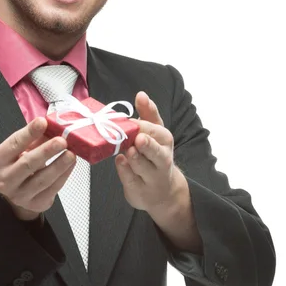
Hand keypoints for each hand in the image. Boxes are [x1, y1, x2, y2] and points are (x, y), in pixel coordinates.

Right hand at [0, 117, 75, 220]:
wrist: (18, 192)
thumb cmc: (18, 164)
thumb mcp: (21, 149)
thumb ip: (34, 139)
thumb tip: (52, 127)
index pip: (14, 144)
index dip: (29, 133)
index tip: (43, 122)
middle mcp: (4, 179)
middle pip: (27, 164)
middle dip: (46, 151)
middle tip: (61, 141)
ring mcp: (19, 195)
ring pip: (42, 179)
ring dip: (59, 165)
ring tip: (71, 154)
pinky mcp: (35, 204)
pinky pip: (52, 189)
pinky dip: (63, 175)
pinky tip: (70, 165)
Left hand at [114, 91, 182, 211]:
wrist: (161, 191)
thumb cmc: (154, 155)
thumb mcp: (155, 133)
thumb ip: (148, 114)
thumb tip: (141, 94)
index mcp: (165, 141)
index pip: (156, 132)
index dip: (143, 127)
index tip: (132, 123)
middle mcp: (162, 160)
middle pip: (156, 153)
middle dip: (148, 146)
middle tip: (139, 139)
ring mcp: (151, 177)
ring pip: (142, 167)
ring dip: (134, 158)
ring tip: (128, 151)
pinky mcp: (139, 190)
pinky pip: (130, 179)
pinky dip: (124, 170)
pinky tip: (120, 162)